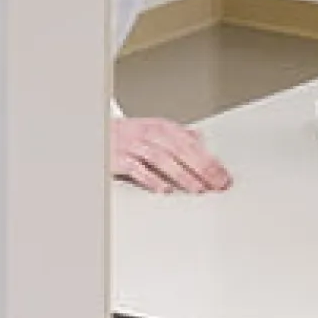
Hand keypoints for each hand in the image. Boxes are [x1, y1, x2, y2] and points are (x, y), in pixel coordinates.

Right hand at [110, 116, 231, 194]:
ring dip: (182, 175)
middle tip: (217, 184)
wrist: (93, 131)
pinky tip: (164, 190)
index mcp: (161, 127)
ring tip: (197, 189)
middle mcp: (148, 134)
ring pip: (162, 158)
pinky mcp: (117, 157)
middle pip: (180, 150)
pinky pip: (136, 168)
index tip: (224, 176)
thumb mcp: (154, 130)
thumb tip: (201, 138)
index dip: (210, 160)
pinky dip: (151, 179)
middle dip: (202, 168)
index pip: (192, 144)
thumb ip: (178, 136)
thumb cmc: (126, 135)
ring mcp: (132, 145)